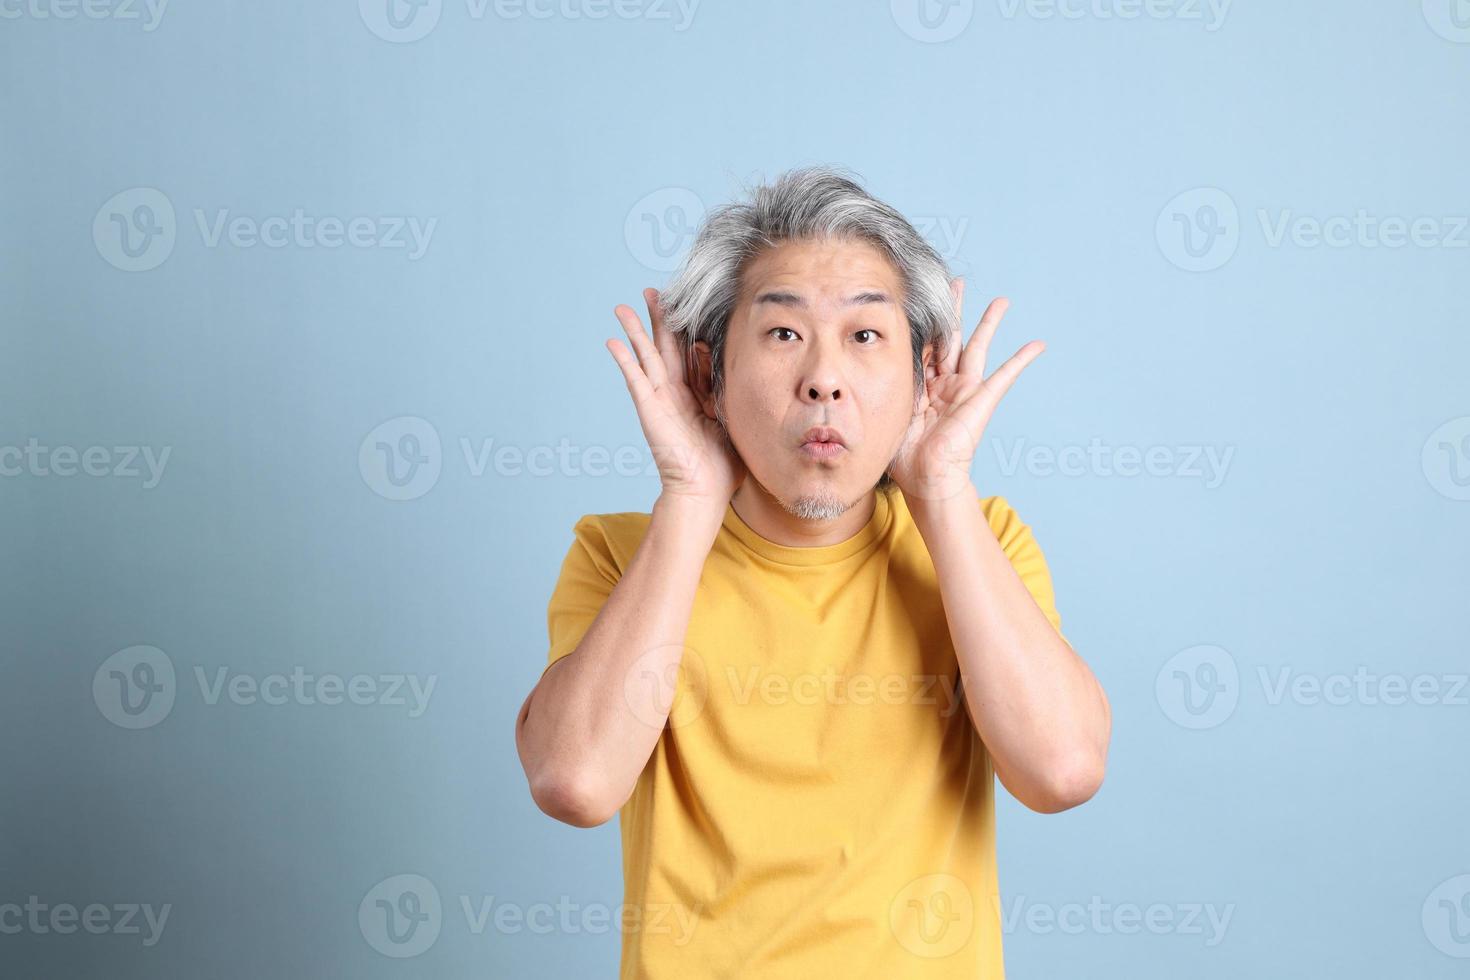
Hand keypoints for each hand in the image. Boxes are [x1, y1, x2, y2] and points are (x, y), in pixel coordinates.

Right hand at [607, 288, 746, 507]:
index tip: (686, 304)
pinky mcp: (650, 410)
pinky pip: (636, 380)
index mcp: (695, 396)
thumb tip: (736, 371)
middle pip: (665, 348)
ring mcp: (660, 400)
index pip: (691, 355)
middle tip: (651, 293)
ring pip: (647, 357)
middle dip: (659, 320)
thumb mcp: (733, 420)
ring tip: (622, 307)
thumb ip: (730, 394)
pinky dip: (624, 360)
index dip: (688, 330)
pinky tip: (612, 341)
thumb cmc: (722, 465)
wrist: (705, 492)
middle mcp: (675, 394)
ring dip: (635, 331)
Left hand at [890, 279, 1045, 502]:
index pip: (923, 346)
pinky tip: (1038, 344)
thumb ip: (892, 384)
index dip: (923, 322)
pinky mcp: (982, 400)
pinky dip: (1022, 359)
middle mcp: (946, 384)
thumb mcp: (892, 410)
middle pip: (951, 337)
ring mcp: (966, 390)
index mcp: (923, 386)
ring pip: (979, 347)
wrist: (927, 478)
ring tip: (1002, 301)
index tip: (920, 296)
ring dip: (990, 323)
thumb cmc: (905, 454)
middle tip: (956, 282)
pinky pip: (1006, 375)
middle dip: (953, 309)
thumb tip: (877, 359)